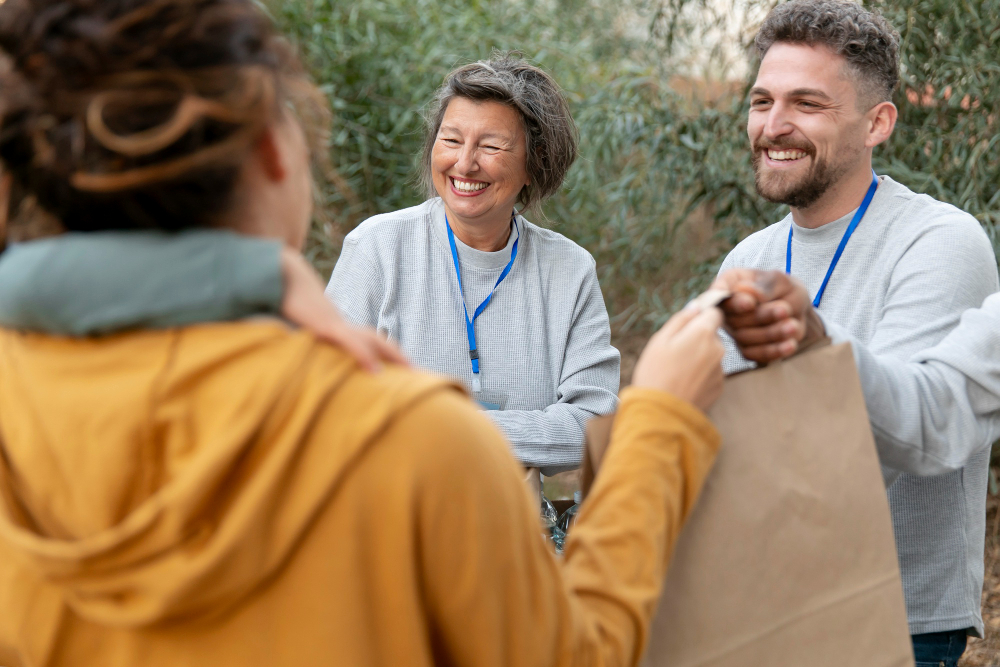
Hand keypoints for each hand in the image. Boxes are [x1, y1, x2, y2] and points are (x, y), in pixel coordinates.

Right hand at [280, 248, 408, 371]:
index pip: (368, 339)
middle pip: (377, 340)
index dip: (386, 351)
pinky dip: (364, 356)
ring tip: (409, 371)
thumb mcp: (297, 324)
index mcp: (338, 326)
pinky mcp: (326, 328)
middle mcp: (342, 324)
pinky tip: (375, 372)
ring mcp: (336, 325)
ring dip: (391, 355)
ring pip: (371, 341)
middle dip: (397, 355)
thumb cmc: (289, 302)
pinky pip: (350, 343)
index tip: (402, 368)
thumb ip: (308, 336)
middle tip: (417, 373)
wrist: (283, 277)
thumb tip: (310, 349)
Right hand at [632, 305, 724, 411]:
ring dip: (699, 357)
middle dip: (697, 338)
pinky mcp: (719, 387)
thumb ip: (681, 319)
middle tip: (674, 352)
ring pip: (711, 355)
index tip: (689, 323)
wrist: (661, 413)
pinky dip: (701, 374)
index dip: (702, 315)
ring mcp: (721, 370)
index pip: (714, 312)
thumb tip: (696, 306)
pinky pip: (711, 372)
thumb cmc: (655, 373)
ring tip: (677, 371)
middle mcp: (718, 349)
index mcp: (703, 333)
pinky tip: (684, 383)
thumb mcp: (660, 340)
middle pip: (712, 335)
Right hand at [711, 269, 824, 362]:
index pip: (720, 294)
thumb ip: (764, 286)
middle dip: (761, 316)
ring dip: (771, 333)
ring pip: (745, 338)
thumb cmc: (783, 289)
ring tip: (793, 326)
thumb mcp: (780, 281)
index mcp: (729, 285)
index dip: (733, 302)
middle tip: (785, 310)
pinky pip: (754, 354)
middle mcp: (727, 309)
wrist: (797, 310)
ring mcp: (734, 330)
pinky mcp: (746, 348)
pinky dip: (773, 350)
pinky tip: (790, 344)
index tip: (750, 303)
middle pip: (734, 318)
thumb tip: (744, 289)